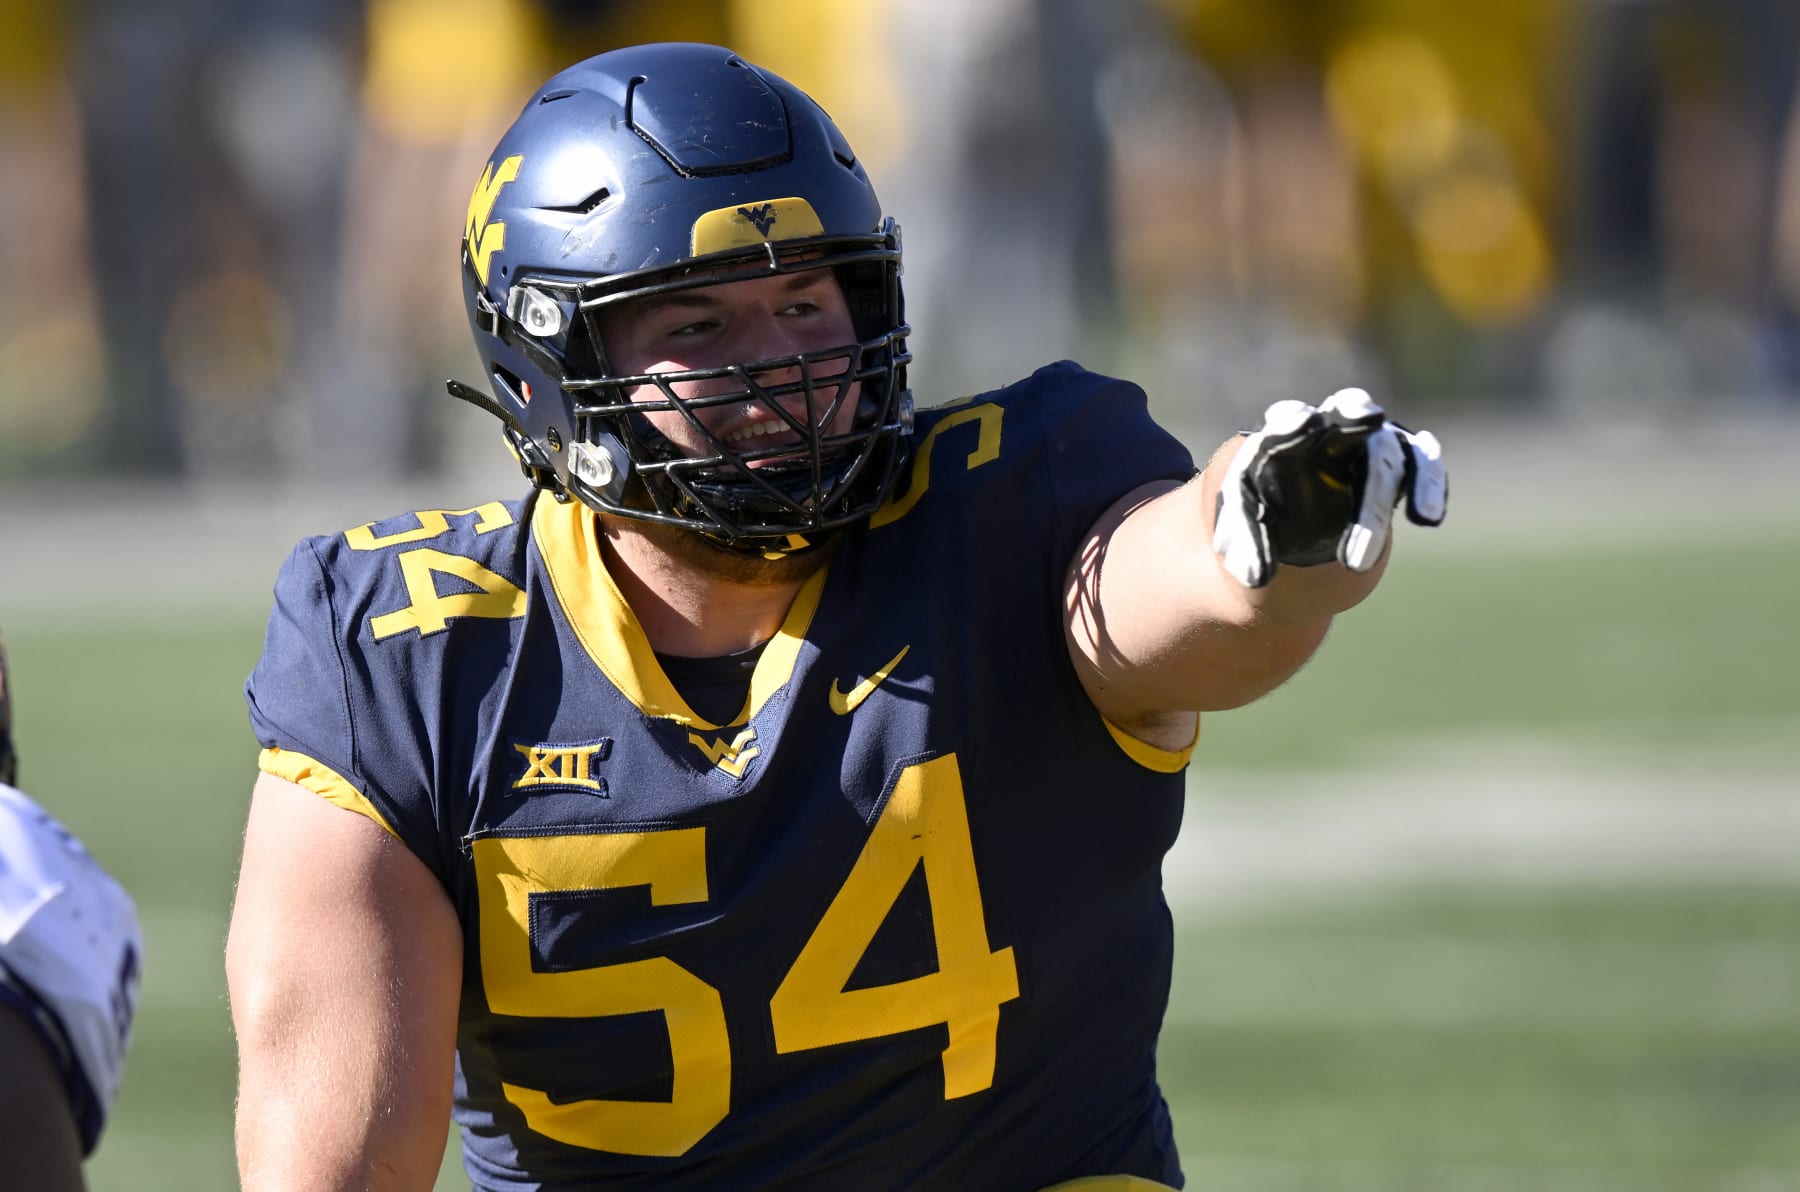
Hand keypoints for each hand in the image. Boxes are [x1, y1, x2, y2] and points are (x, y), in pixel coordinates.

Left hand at [1212, 388, 1445, 588]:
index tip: (1300, 422)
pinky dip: (1428, 487)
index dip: (1293, 421)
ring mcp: (1372, 441)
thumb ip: (1246, 545)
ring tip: (1354, 564)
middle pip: (1346, 413)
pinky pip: (1423, 465)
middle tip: (1365, 414)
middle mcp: (1332, 429)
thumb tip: (1258, 580)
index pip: (1286, 421)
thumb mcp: (1246, 526)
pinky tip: (1426, 517)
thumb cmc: (1271, 510)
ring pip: (1384, 455)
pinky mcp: (1405, 459)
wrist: (1302, 511)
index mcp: (1284, 438)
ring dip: (1372, 509)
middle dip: (1355, 412)